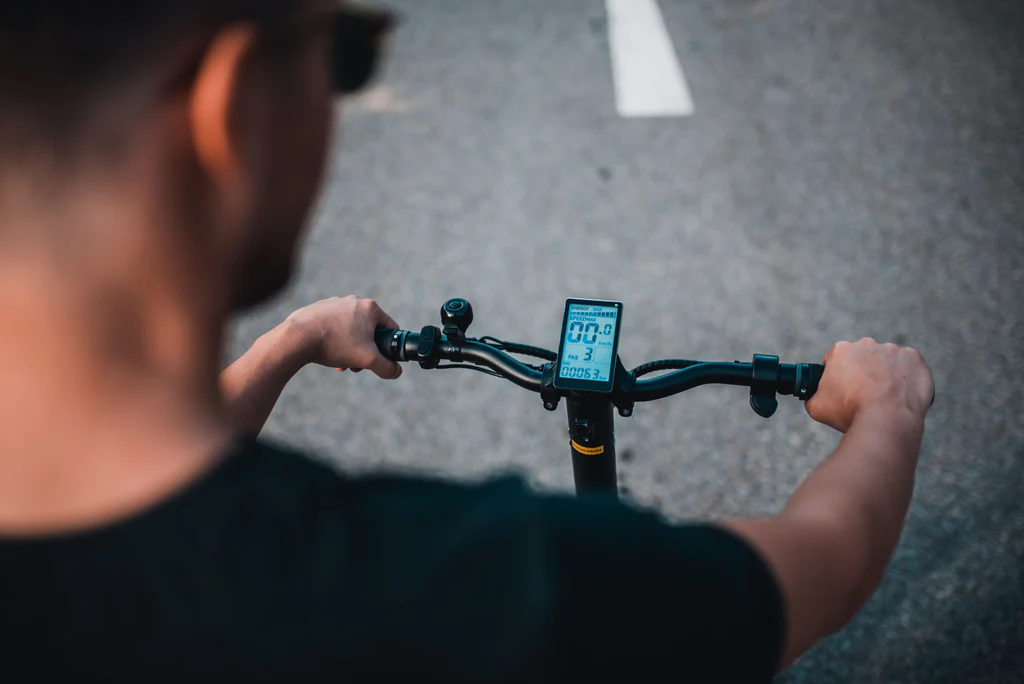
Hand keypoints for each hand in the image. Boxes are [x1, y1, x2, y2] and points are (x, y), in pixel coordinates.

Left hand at [285, 296, 401, 379]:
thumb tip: (396, 372)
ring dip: (349, 348)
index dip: (389, 347)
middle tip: (356, 365)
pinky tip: (326, 352)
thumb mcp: (367, 360)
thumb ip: (386, 367)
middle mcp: (354, 301)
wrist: (297, 337)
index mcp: (369, 308)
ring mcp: (335, 303)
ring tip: (339, 363)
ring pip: (351, 330)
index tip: (380, 359)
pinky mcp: (319, 308)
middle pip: (369, 331)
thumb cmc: (334, 344)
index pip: (390, 328)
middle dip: (365, 350)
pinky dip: (334, 340)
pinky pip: (334, 326)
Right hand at [806, 338, 933, 432]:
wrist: (886, 420)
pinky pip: (909, 367)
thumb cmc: (849, 412)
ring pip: (886, 362)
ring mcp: (893, 350)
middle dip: (863, 372)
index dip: (837, 375)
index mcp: (841, 350)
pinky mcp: (914, 359)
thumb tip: (815, 396)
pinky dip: (906, 379)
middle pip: (862, 358)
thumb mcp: (816, 407)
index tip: (842, 389)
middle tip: (863, 395)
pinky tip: (901, 395)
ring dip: (885, 375)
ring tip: (885, 399)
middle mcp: (867, 344)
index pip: (836, 358)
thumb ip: (813, 396)